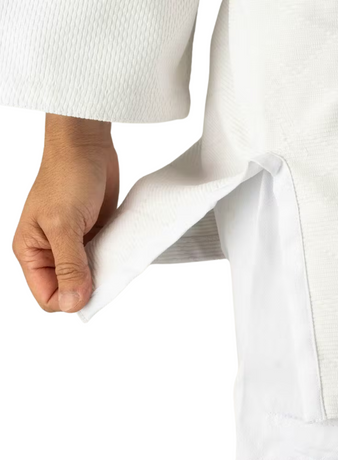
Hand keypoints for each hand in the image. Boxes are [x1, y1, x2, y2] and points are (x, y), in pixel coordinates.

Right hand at [12, 114, 119, 312]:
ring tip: (114, 257)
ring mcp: (74, 243)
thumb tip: (72, 303)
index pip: (48, 296)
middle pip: (70, 288)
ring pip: (89, 274)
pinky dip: (112, 258)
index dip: (68, 299)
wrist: (87, 147)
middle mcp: (51, 251)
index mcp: (32, 252)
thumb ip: (69, 265)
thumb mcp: (64, 225)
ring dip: (103, 272)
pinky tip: (121, 251)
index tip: (91, 287)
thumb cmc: (67, 178)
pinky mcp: (94, 234)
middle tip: (106, 270)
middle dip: (88, 286)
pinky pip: (103, 257)